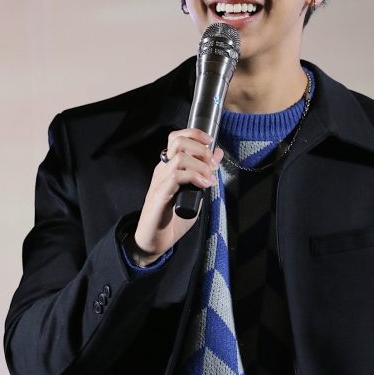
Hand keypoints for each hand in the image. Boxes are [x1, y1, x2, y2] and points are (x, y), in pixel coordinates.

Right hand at [128, 128, 223, 265]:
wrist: (155, 241)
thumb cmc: (173, 218)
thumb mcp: (195, 191)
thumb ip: (205, 172)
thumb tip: (218, 152)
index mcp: (169, 167)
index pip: (177, 138)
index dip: (194, 134)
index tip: (210, 141)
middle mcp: (163, 170)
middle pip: (178, 142)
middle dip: (201, 148)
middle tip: (213, 164)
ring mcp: (160, 182)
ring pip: (180, 158)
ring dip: (201, 165)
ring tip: (211, 179)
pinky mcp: (160, 196)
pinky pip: (176, 177)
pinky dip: (194, 177)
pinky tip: (204, 185)